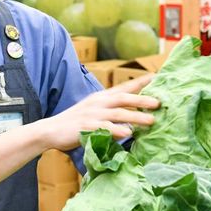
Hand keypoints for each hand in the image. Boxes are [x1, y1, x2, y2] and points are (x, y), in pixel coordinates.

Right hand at [39, 74, 159, 151]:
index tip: (157, 77)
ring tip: (151, 121)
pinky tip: (127, 133)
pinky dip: (116, 130)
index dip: (140, 82)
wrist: (51, 130)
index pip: (124, 87)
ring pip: (118, 113)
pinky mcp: (85, 126)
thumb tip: (132, 119)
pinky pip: (104, 127)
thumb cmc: (75, 123)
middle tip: (159, 103)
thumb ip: (111, 112)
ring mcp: (92, 114)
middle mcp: (98, 102)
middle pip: (124, 98)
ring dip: (136, 116)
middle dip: (142, 100)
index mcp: (101, 97)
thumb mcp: (94, 111)